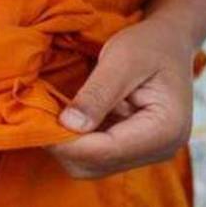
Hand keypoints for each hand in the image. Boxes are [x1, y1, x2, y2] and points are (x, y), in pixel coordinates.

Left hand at [46, 16, 195, 178]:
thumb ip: (97, 93)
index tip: (35, 120)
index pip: (106, 151)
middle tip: (36, 114)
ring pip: (91, 165)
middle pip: (96, 165)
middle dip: (63, 144)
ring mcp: (147, 153)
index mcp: (165, 130)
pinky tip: (63, 117)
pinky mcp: (133, 148)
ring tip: (47, 114)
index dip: (66, 141)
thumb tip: (69, 125)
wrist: (170, 41)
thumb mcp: (122, 58)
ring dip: (66, 143)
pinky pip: (95, 154)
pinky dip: (75, 140)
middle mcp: (160, 150)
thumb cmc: (149, 44)